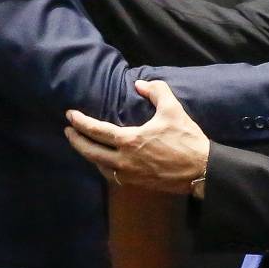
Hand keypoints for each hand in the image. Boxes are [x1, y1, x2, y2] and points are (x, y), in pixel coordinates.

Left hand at [64, 80, 208, 194]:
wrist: (200, 170)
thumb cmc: (186, 139)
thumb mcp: (172, 109)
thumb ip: (156, 91)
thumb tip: (139, 84)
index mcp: (130, 140)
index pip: (96, 131)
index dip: (80, 122)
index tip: (70, 115)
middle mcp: (123, 160)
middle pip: (90, 152)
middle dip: (76, 140)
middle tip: (68, 131)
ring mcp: (129, 175)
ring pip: (99, 165)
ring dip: (88, 154)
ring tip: (83, 144)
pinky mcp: (136, 183)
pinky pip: (111, 175)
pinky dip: (102, 165)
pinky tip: (103, 160)